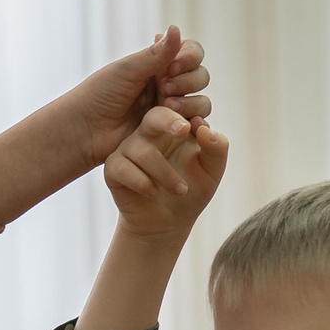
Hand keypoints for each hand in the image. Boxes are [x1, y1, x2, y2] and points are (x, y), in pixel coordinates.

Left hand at [74, 27, 212, 168]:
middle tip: (163, 89)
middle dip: (188, 81)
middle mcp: (169, 84)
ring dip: (191, 102)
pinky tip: (184, 124)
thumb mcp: (128, 70)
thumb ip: (156, 54)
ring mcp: (171, 110)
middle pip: (201, 76)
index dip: (190, 57)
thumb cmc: (100, 95)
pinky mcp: (170, 132)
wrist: (86, 130)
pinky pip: (194, 126)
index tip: (172, 66)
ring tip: (168, 106)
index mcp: (158, 65)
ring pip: (202, 102)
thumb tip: (176, 28)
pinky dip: (195, 123)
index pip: (191, 52)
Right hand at [104, 106, 227, 240]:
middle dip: (168, 121)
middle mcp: (149, 132)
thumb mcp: (212, 170)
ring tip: (181, 190)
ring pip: (142, 150)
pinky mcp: (113, 167)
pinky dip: (141, 182)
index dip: (185, 109)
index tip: (195, 125)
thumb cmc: (191, 190)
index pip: (178, 107)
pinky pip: (123, 168)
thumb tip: (205, 129)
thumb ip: (217, 148)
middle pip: (154, 116)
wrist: (168, 223)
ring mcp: (129, 149)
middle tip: (184, 131)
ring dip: (164, 173)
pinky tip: (153, 192)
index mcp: (174, 126)